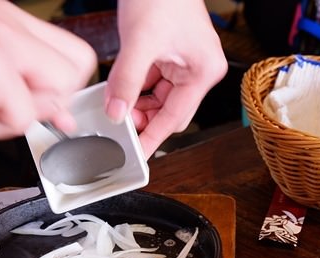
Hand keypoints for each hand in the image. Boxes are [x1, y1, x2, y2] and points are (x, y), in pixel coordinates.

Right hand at [0, 0, 95, 138]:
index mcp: (0, 16)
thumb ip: (14, 84)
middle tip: (7, 104)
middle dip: (51, 99)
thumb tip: (57, 112)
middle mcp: (3, 18)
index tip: (38, 103)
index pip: (70, 51)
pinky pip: (23, 115)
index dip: (61, 85)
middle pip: (77, 68)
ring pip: (59, 90)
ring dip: (22, 113)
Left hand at [105, 0, 227, 157]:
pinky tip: (121, 89)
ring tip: (117, 105)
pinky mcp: (172, 56)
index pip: (176, 118)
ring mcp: (186, 64)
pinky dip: (137, 88)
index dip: (153, 138)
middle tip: (118, 124)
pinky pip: (153, 82)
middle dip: (143, 119)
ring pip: (159, 99)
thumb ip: (126, 81)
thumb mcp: (139, 41)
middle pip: (169, 112)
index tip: (136, 154)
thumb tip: (116, 112)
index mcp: (202, 72)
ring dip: (138, 104)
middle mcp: (198, 71)